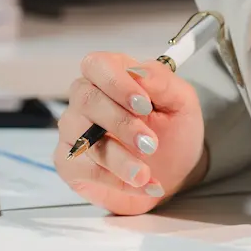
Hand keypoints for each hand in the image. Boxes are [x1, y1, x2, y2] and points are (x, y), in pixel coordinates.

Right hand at [53, 52, 206, 215]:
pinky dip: (114, 181)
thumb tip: (139, 72)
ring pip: (84, 139)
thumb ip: (163, 82)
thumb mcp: (181, 103)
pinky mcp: (70, 163)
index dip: (117, 83)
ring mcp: (74, 131)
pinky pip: (82, 168)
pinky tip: (140, 184)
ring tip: (145, 174)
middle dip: (121, 124)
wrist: (173, 172)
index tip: (144, 105)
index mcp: (112, 75)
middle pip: (87, 100)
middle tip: (150, 144)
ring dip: (119, 159)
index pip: (98, 65)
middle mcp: (86, 99)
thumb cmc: (172, 131)